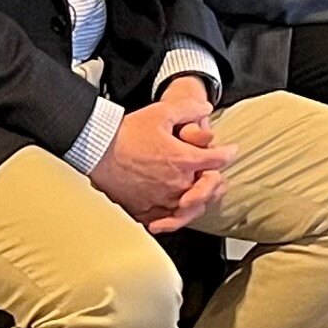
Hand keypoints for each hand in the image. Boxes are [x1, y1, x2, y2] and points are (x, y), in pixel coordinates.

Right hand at [90, 87, 232, 232]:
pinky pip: (168, 218)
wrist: (97, 151)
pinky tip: (177, 208)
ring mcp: (161, 200)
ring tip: (200, 191)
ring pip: (192, 207)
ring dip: (199, 197)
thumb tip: (207, 108)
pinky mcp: (145, 210)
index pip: (218, 160)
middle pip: (209, 187)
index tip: (230, 151)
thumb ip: (189, 108)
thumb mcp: (162, 112)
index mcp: (184, 160)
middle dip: (216, 178)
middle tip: (215, 173)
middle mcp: (176, 184)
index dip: (228, 153)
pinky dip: (176, 214)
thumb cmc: (127, 132)